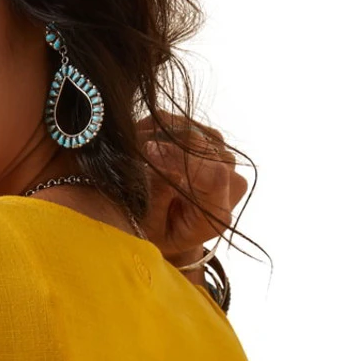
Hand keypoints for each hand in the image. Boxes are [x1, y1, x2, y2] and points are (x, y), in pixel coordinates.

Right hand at [136, 112, 248, 269]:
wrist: (178, 230)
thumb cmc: (161, 235)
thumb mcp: (152, 229)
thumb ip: (157, 201)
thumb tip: (156, 165)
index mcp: (218, 211)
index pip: (213, 176)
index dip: (180, 159)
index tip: (147, 150)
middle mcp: (232, 182)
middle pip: (202, 148)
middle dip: (163, 142)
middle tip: (129, 142)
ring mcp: (226, 160)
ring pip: (195, 132)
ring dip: (161, 131)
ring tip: (133, 139)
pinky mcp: (216, 144)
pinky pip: (191, 125)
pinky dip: (165, 127)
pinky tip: (144, 135)